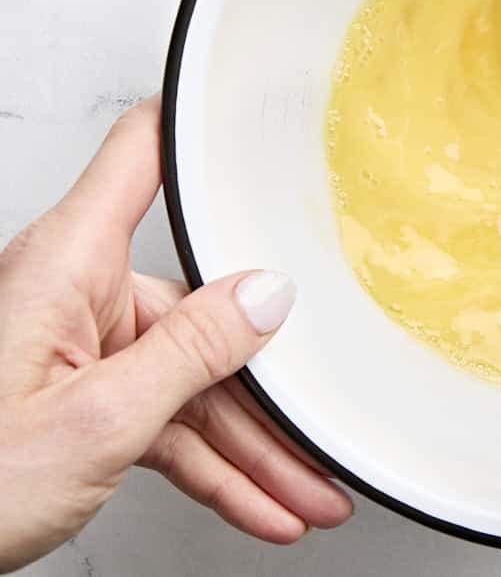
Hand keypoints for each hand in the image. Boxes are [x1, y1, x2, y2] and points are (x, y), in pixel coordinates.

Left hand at [0, 97, 351, 572]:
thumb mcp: (93, 422)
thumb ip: (190, 353)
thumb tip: (265, 295)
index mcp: (66, 264)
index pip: (141, 157)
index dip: (198, 123)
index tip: (260, 109)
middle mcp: (75, 295)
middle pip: (200, 312)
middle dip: (267, 390)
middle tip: (321, 427)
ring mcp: (81, 350)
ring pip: (193, 386)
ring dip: (254, 449)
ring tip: (310, 494)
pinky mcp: (83, 401)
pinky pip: (167, 425)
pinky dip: (216, 468)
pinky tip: (265, 504)